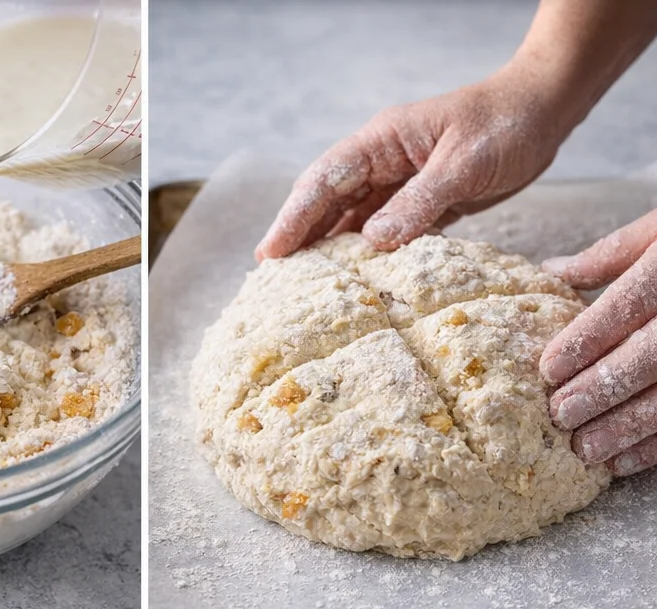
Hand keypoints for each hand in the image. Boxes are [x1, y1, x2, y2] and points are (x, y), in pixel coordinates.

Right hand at [256, 65, 565, 260]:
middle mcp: (383, 161)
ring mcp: (400, 182)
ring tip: (304, 290)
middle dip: (299, 237)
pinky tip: (355, 282)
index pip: (325, 180)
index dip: (294, 218)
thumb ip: (419, 203)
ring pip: (352, 219)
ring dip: (329, 251)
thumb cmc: (506, 124)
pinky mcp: (421, 201)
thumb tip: (373, 243)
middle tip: (271, 281)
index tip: (270, 254)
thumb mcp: (463, 165)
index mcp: (383, 141)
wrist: (544, 111)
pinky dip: (366, 256)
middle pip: (328, 202)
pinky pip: (383, 231)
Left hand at [540, 210, 656, 476]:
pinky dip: (655, 446)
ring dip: (629, 427)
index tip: (550, 368)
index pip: (635, 299)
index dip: (592, 335)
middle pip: (655, 352)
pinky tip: (622, 462)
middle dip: (605, 387)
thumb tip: (553, 272)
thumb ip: (615, 253)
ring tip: (586, 449)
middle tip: (562, 414)